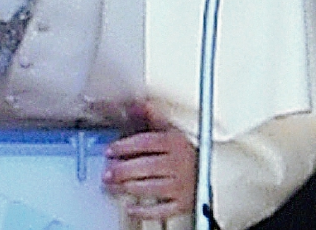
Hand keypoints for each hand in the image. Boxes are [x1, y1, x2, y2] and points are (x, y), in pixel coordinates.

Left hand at [103, 101, 196, 222]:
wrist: (208, 175)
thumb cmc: (185, 153)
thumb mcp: (171, 131)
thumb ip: (153, 118)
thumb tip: (138, 104)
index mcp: (175, 143)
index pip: (146, 143)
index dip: (125, 146)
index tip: (110, 150)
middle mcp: (178, 164)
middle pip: (145, 167)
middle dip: (122, 170)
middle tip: (107, 172)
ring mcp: (180, 186)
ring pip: (149, 188)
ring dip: (127, 187)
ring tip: (112, 186)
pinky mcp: (181, 204)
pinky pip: (160, 210)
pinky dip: (143, 210)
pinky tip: (131, 207)